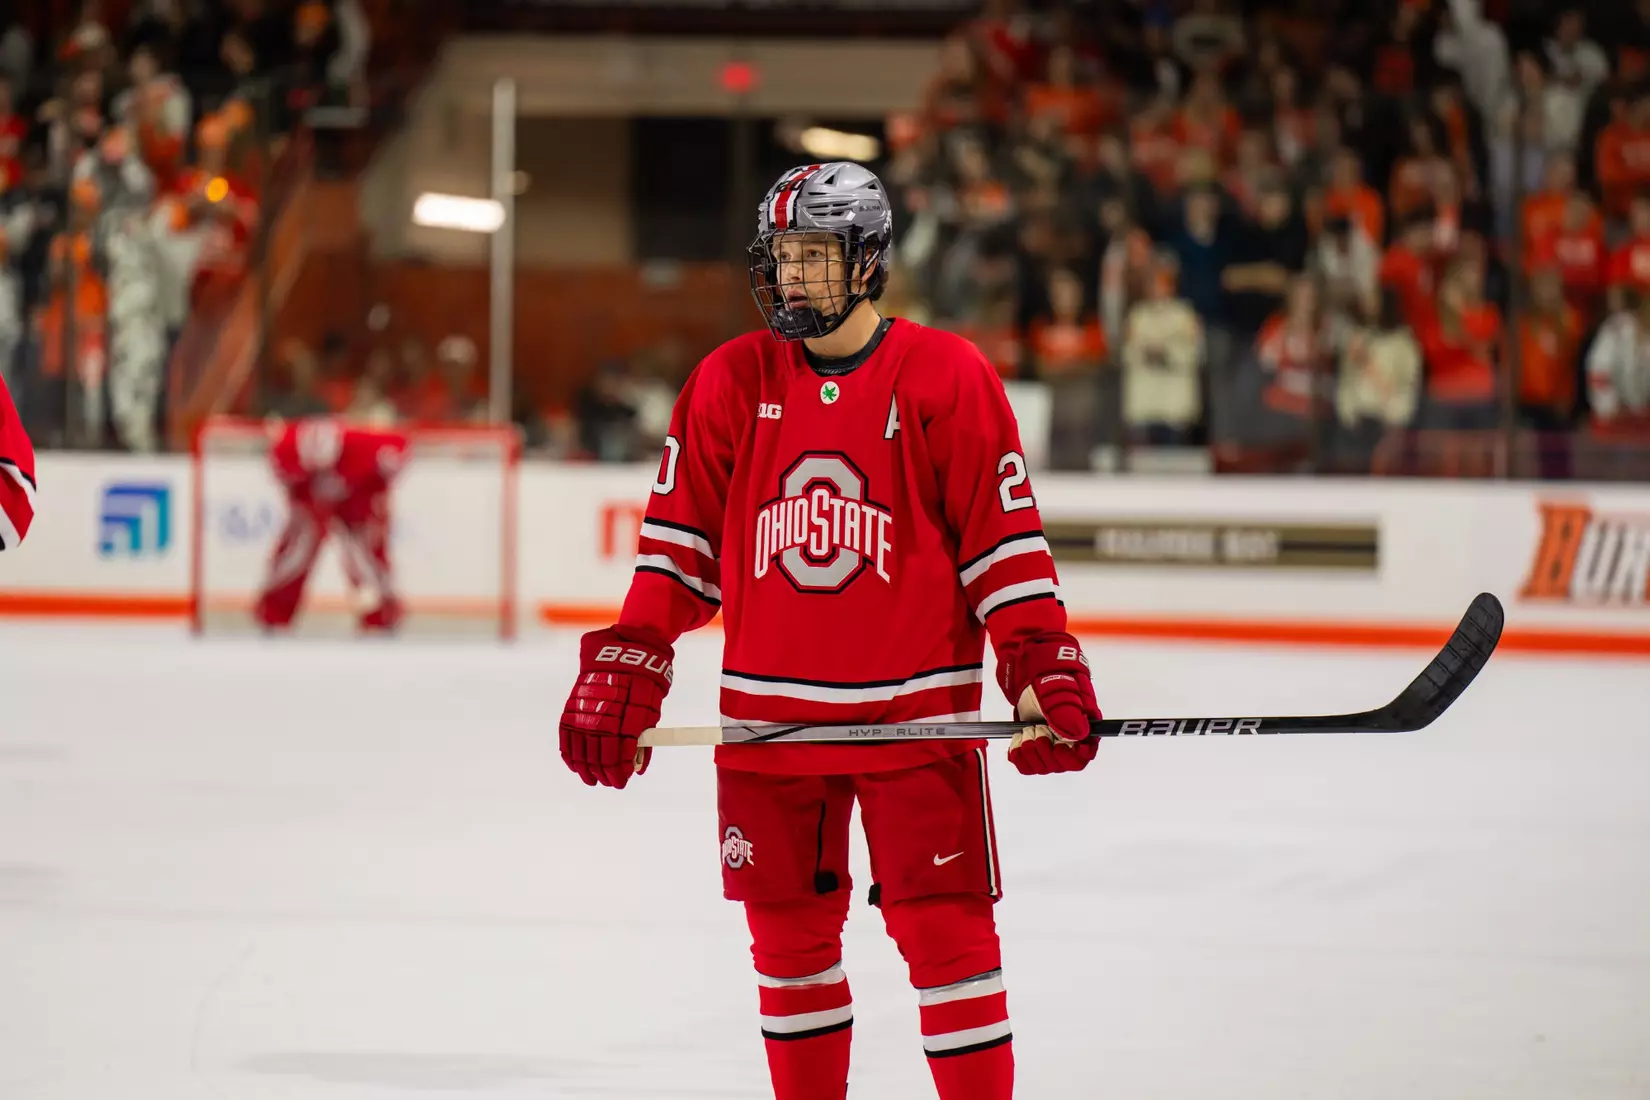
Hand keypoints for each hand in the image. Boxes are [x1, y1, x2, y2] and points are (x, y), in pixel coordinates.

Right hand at [559, 625, 672, 788]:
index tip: (622, 781)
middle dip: (605, 774)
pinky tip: (576, 765)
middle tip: (610, 783)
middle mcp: (603, 718)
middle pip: (600, 757)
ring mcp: (585, 713)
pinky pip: (567, 737)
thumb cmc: (642, 684)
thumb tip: (637, 767)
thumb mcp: (650, 711)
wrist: (622, 652)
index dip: (620, 772)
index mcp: (626, 719)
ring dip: (587, 769)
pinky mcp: (573, 708)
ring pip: (582, 751)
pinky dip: (571, 754)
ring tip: (592, 780)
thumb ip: (642, 740)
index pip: (619, 756)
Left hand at [998, 632, 1100, 775]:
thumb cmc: (1048, 670)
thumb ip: (1066, 711)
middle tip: (1035, 729)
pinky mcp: (1033, 741)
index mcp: (1083, 724)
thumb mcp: (1056, 687)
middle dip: (1046, 751)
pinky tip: (1015, 743)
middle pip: (1063, 764)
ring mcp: (1050, 740)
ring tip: (1026, 731)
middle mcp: (1069, 736)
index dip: (1072, 757)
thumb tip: (1078, 735)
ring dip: (1031, 753)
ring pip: (1045, 766)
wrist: (1027, 662)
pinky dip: (1019, 757)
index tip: (1059, 746)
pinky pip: (1028, 764)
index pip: (1085, 755)